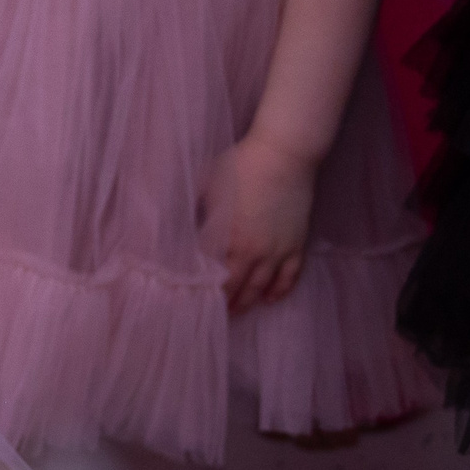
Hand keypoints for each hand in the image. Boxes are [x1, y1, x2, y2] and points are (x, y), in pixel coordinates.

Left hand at [201, 134, 317, 314]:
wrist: (283, 155)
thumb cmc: (239, 165)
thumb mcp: (204, 183)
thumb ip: (190, 205)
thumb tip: (172, 218)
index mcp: (228, 237)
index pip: (214, 274)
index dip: (204, 289)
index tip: (193, 299)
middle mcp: (254, 250)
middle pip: (238, 286)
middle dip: (226, 302)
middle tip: (215, 314)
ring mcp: (278, 249)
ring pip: (263, 285)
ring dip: (249, 300)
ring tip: (238, 312)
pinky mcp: (297, 243)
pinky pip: (290, 275)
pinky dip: (281, 290)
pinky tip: (271, 299)